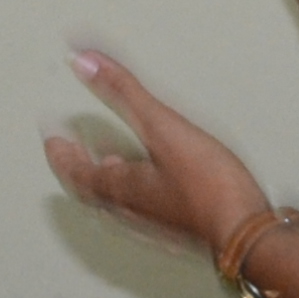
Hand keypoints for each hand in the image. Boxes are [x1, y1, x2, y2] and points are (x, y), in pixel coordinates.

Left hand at [44, 48, 272, 260]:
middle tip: (69, 151)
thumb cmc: (207, 184)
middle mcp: (131, 211)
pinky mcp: (180, 229)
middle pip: (92, 191)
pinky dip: (133, 190)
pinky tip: (153, 181)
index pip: (75, 174)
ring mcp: (156, 225)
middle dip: (78, 168)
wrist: (246, 235)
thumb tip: (82, 62)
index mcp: (120, 189)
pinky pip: (142, 209)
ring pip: (117, 202)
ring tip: (107, 162)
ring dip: (105, 180)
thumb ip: (123, 92)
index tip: (52, 139)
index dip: (61, 155)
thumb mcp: (162, 127)